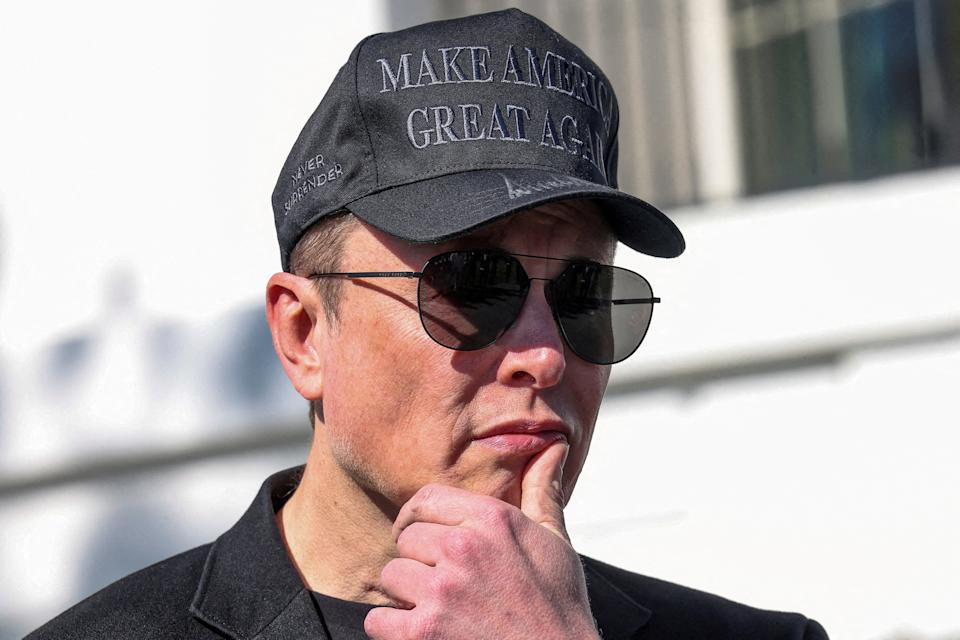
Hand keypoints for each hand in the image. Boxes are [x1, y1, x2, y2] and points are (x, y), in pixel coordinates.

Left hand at [364, 442, 599, 639]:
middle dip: (419, 561)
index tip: (419, 536)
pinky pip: (378, 620)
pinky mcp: (424, 633)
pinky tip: (419, 633)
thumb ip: (542, 491)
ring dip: (406, 596)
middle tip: (443, 583)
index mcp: (491, 519)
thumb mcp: (555, 540)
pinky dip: (391, 629)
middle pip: (406, 539)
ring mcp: (442, 592)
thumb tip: (553, 446)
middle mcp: (463, 548)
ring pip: (391, 576)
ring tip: (437, 608)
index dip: (416, 519)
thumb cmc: (558, 605)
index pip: (424, 500)